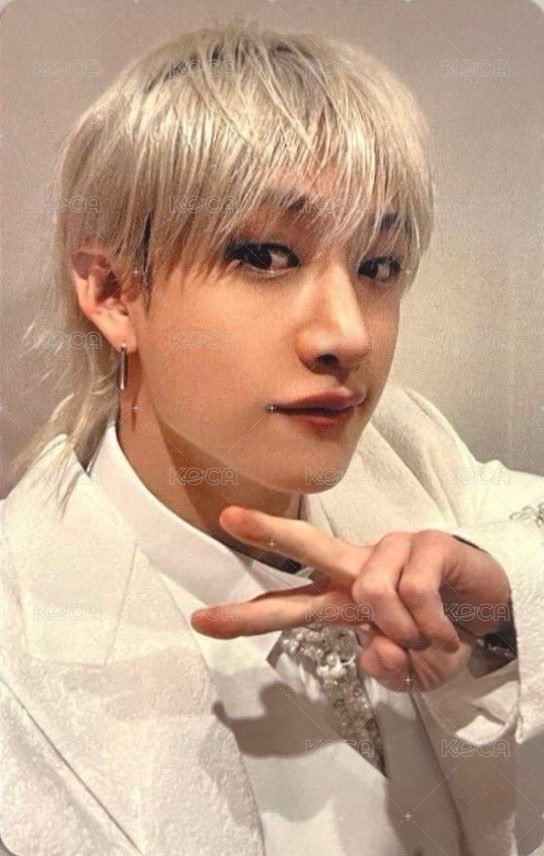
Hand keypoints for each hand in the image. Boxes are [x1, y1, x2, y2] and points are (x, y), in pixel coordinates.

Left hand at [190, 506, 512, 691]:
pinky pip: (415, 588)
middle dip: (266, 530)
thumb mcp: (409, 672)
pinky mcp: (428, 543)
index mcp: (340, 600)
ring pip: (373, 590)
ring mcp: (392, 550)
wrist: (487, 612)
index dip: (245, 615)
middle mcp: (357, 569)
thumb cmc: (435, 636)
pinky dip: (430, 623)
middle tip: (228, 516)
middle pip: (307, 544)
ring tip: (425, 638)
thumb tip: (374, 649)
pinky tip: (445, 628)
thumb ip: (385, 669)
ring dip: (403, 630)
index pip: (286, 605)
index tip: (199, 619)